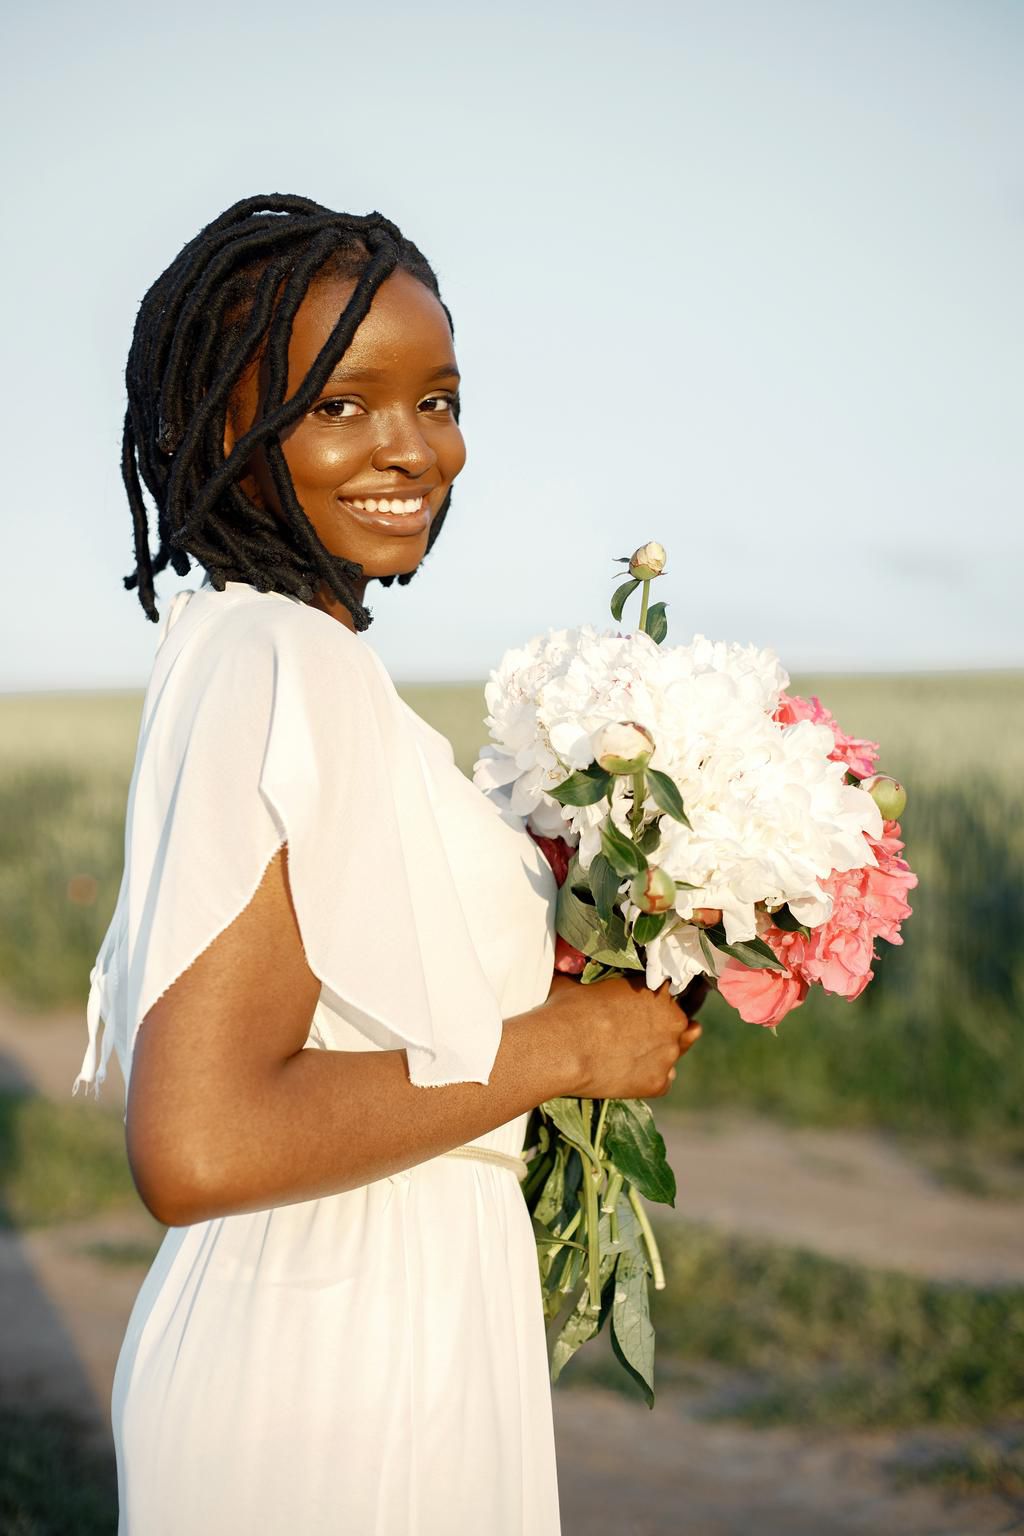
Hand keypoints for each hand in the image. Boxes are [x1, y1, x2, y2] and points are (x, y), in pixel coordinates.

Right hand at [545, 971, 702, 1099]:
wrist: (560, 1050)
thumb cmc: (567, 1009)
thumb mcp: (583, 982)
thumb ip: (598, 978)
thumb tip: (578, 966)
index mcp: (658, 989)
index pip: (668, 992)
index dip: (653, 1000)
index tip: (639, 1007)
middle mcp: (673, 1020)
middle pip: (677, 1023)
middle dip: (660, 1027)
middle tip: (634, 1032)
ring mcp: (669, 1054)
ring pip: (671, 1053)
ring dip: (656, 1053)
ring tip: (627, 1054)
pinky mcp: (659, 1083)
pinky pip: (662, 1080)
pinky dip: (648, 1078)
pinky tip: (625, 1074)